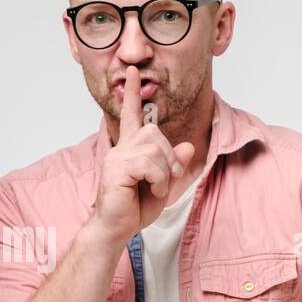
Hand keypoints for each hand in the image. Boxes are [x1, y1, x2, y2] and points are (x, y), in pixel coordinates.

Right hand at [87, 65, 195, 246]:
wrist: (115, 229)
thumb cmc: (133, 209)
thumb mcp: (163, 186)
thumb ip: (174, 166)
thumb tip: (186, 146)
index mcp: (129, 149)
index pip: (131, 115)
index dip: (133, 94)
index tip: (133, 71)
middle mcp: (120, 148)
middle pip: (154, 132)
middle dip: (169, 156)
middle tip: (167, 179)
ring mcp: (116, 157)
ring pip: (154, 148)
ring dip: (164, 172)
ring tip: (156, 187)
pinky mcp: (116, 168)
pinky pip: (149, 163)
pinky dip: (158, 179)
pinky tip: (151, 189)